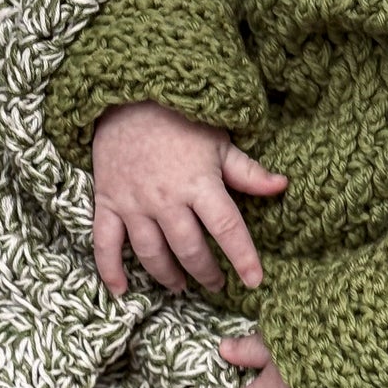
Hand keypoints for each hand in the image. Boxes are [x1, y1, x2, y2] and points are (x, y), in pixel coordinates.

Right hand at [91, 101, 285, 296]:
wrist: (127, 98)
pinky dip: (110, 269)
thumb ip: (248, 172)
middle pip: (189, 248)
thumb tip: (282, 186)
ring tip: (181, 286)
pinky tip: (121, 289)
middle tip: (217, 284)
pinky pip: (105, 243)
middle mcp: (166, 198)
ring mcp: (134, 203)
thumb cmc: (180, 120)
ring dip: (168, 275)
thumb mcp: (219, 142)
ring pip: (152, 253)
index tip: (255, 281)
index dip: (243, 257)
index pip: (226, 228)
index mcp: (199, 183)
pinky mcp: (108, 202)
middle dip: (206, 272)